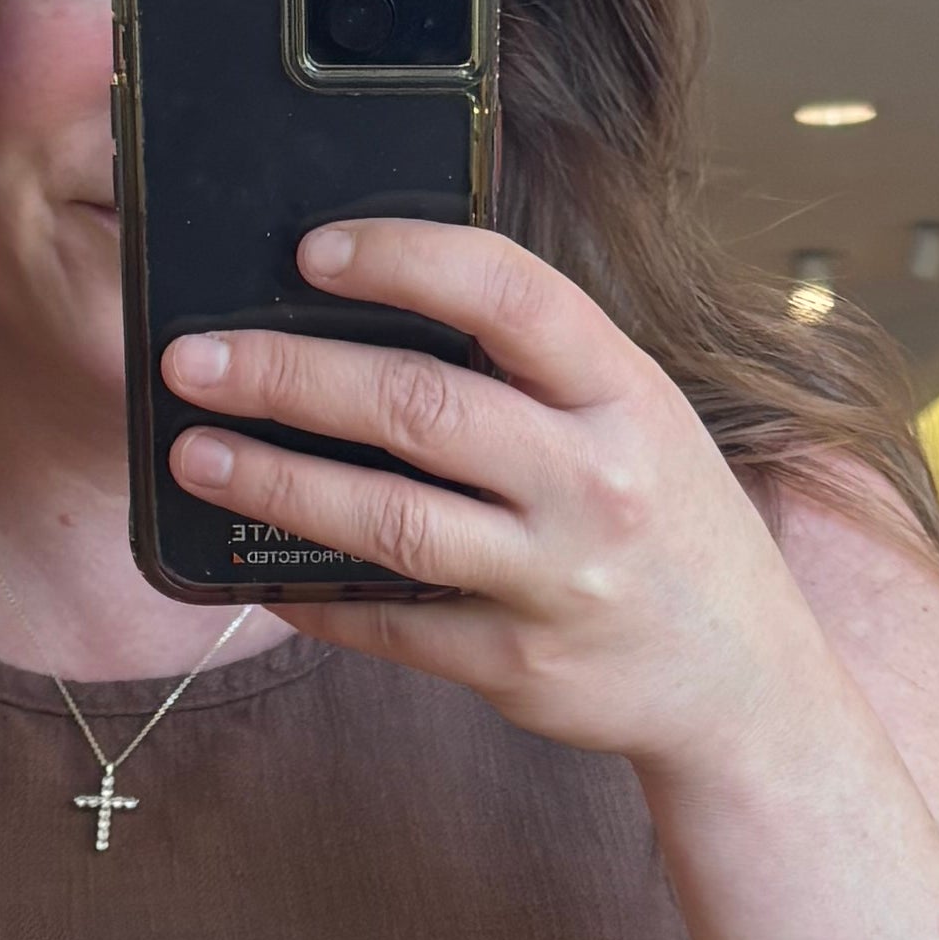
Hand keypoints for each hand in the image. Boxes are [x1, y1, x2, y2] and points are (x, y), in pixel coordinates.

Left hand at [161, 223, 833, 782]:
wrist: (744, 687)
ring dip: (276, 481)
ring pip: (388, 519)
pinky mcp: (516, 664)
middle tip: (194, 360)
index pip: (509, 292)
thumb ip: (540, 372)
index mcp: (626, 395)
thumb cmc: (671, 528)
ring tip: (196, 456)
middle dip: (287, 375)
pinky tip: (253, 568)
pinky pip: (388, 623)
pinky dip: (310, 595)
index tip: (310, 252)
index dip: (402, 259)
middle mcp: (595, 481)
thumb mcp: (641, 422)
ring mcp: (556, 579)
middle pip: (418, 405)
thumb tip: (379, 313)